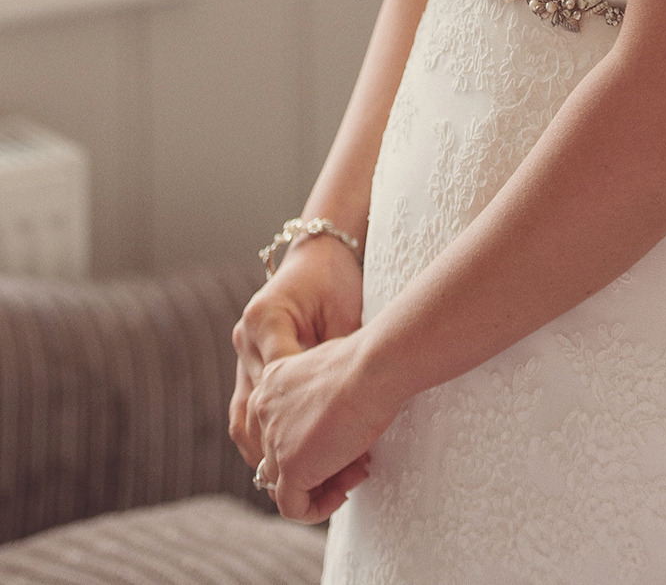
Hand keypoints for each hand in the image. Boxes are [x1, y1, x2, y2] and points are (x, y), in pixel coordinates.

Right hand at [229, 234, 364, 470]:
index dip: (303, 426)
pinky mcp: (250, 365)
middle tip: (319, 479)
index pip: (277, 388)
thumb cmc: (335, 281)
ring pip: (242, 422)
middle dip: (281, 454)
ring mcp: (242, 354)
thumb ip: (337, 357)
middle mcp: (244, 340)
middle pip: (251, 415)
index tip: (335, 451)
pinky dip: (265, 440)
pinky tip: (292, 462)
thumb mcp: (343, 315)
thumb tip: (353, 407)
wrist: (318, 256)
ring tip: (305, 480)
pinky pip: (247, 414)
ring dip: (268, 456)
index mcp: (263, 322)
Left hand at [246, 330, 390, 522]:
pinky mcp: (290, 465)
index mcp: (271, 383)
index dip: (306, 443)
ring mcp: (274, 439)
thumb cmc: (365, 363)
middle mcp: (263, 409)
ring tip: (355, 472)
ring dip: (322, 485)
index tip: (336, 442)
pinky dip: (316, 509)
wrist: (374, 367)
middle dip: (317, 465)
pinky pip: (292, 507)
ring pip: (285, 484)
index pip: (275, 430)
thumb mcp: (328, 374)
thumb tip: (328, 425)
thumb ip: (315, 399)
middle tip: (352, 461)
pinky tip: (342, 493)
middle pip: (280, 457)